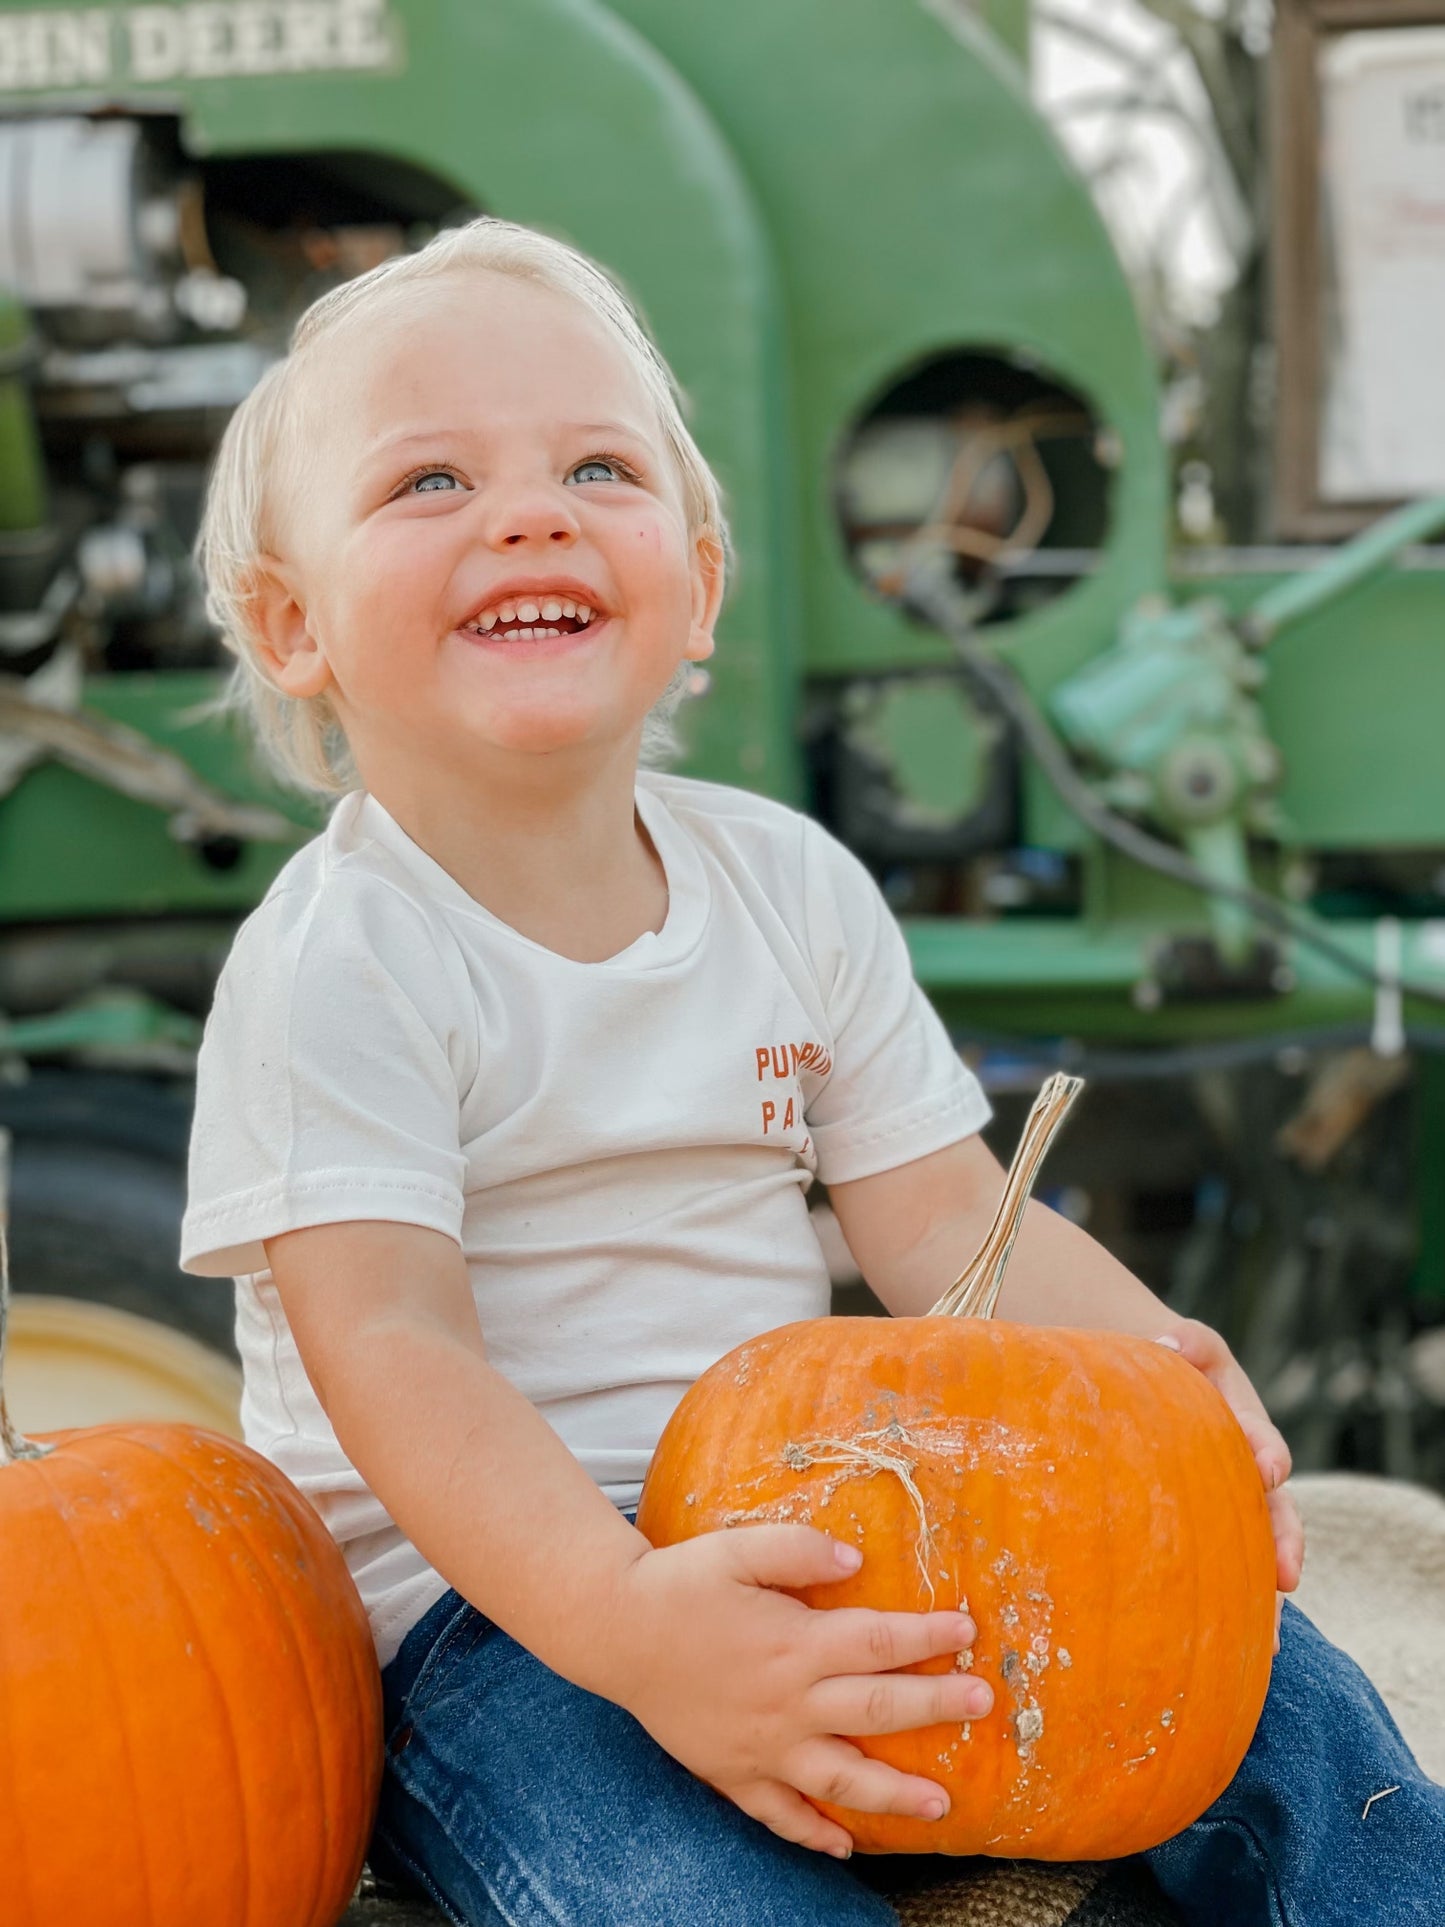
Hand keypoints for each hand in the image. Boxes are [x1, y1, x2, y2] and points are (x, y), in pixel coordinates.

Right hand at [600, 1525, 993, 1858]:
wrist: (614, 1630)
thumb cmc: (679, 1582)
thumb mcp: (739, 1548)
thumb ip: (800, 1549)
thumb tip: (855, 1559)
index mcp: (794, 1642)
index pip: (879, 1642)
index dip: (928, 1637)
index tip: (966, 1631)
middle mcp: (787, 1702)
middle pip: (878, 1710)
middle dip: (936, 1707)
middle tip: (982, 1703)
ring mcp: (763, 1746)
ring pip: (842, 1780)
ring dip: (896, 1794)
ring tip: (941, 1803)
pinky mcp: (734, 1773)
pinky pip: (781, 1815)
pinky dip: (815, 1834)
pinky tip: (847, 1846)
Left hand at [1156, 1320, 1303, 1651]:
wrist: (1157, 1391)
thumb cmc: (1174, 1366)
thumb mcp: (1187, 1348)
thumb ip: (1189, 1342)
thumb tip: (1169, 1343)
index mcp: (1247, 1429)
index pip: (1263, 1441)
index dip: (1267, 1454)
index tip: (1268, 1469)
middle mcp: (1251, 1478)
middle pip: (1279, 1515)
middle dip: (1284, 1543)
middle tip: (1286, 1574)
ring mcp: (1238, 1514)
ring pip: (1259, 1558)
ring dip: (1265, 1597)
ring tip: (1267, 1638)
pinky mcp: (1216, 1542)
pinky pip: (1232, 1580)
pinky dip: (1237, 1614)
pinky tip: (1232, 1653)